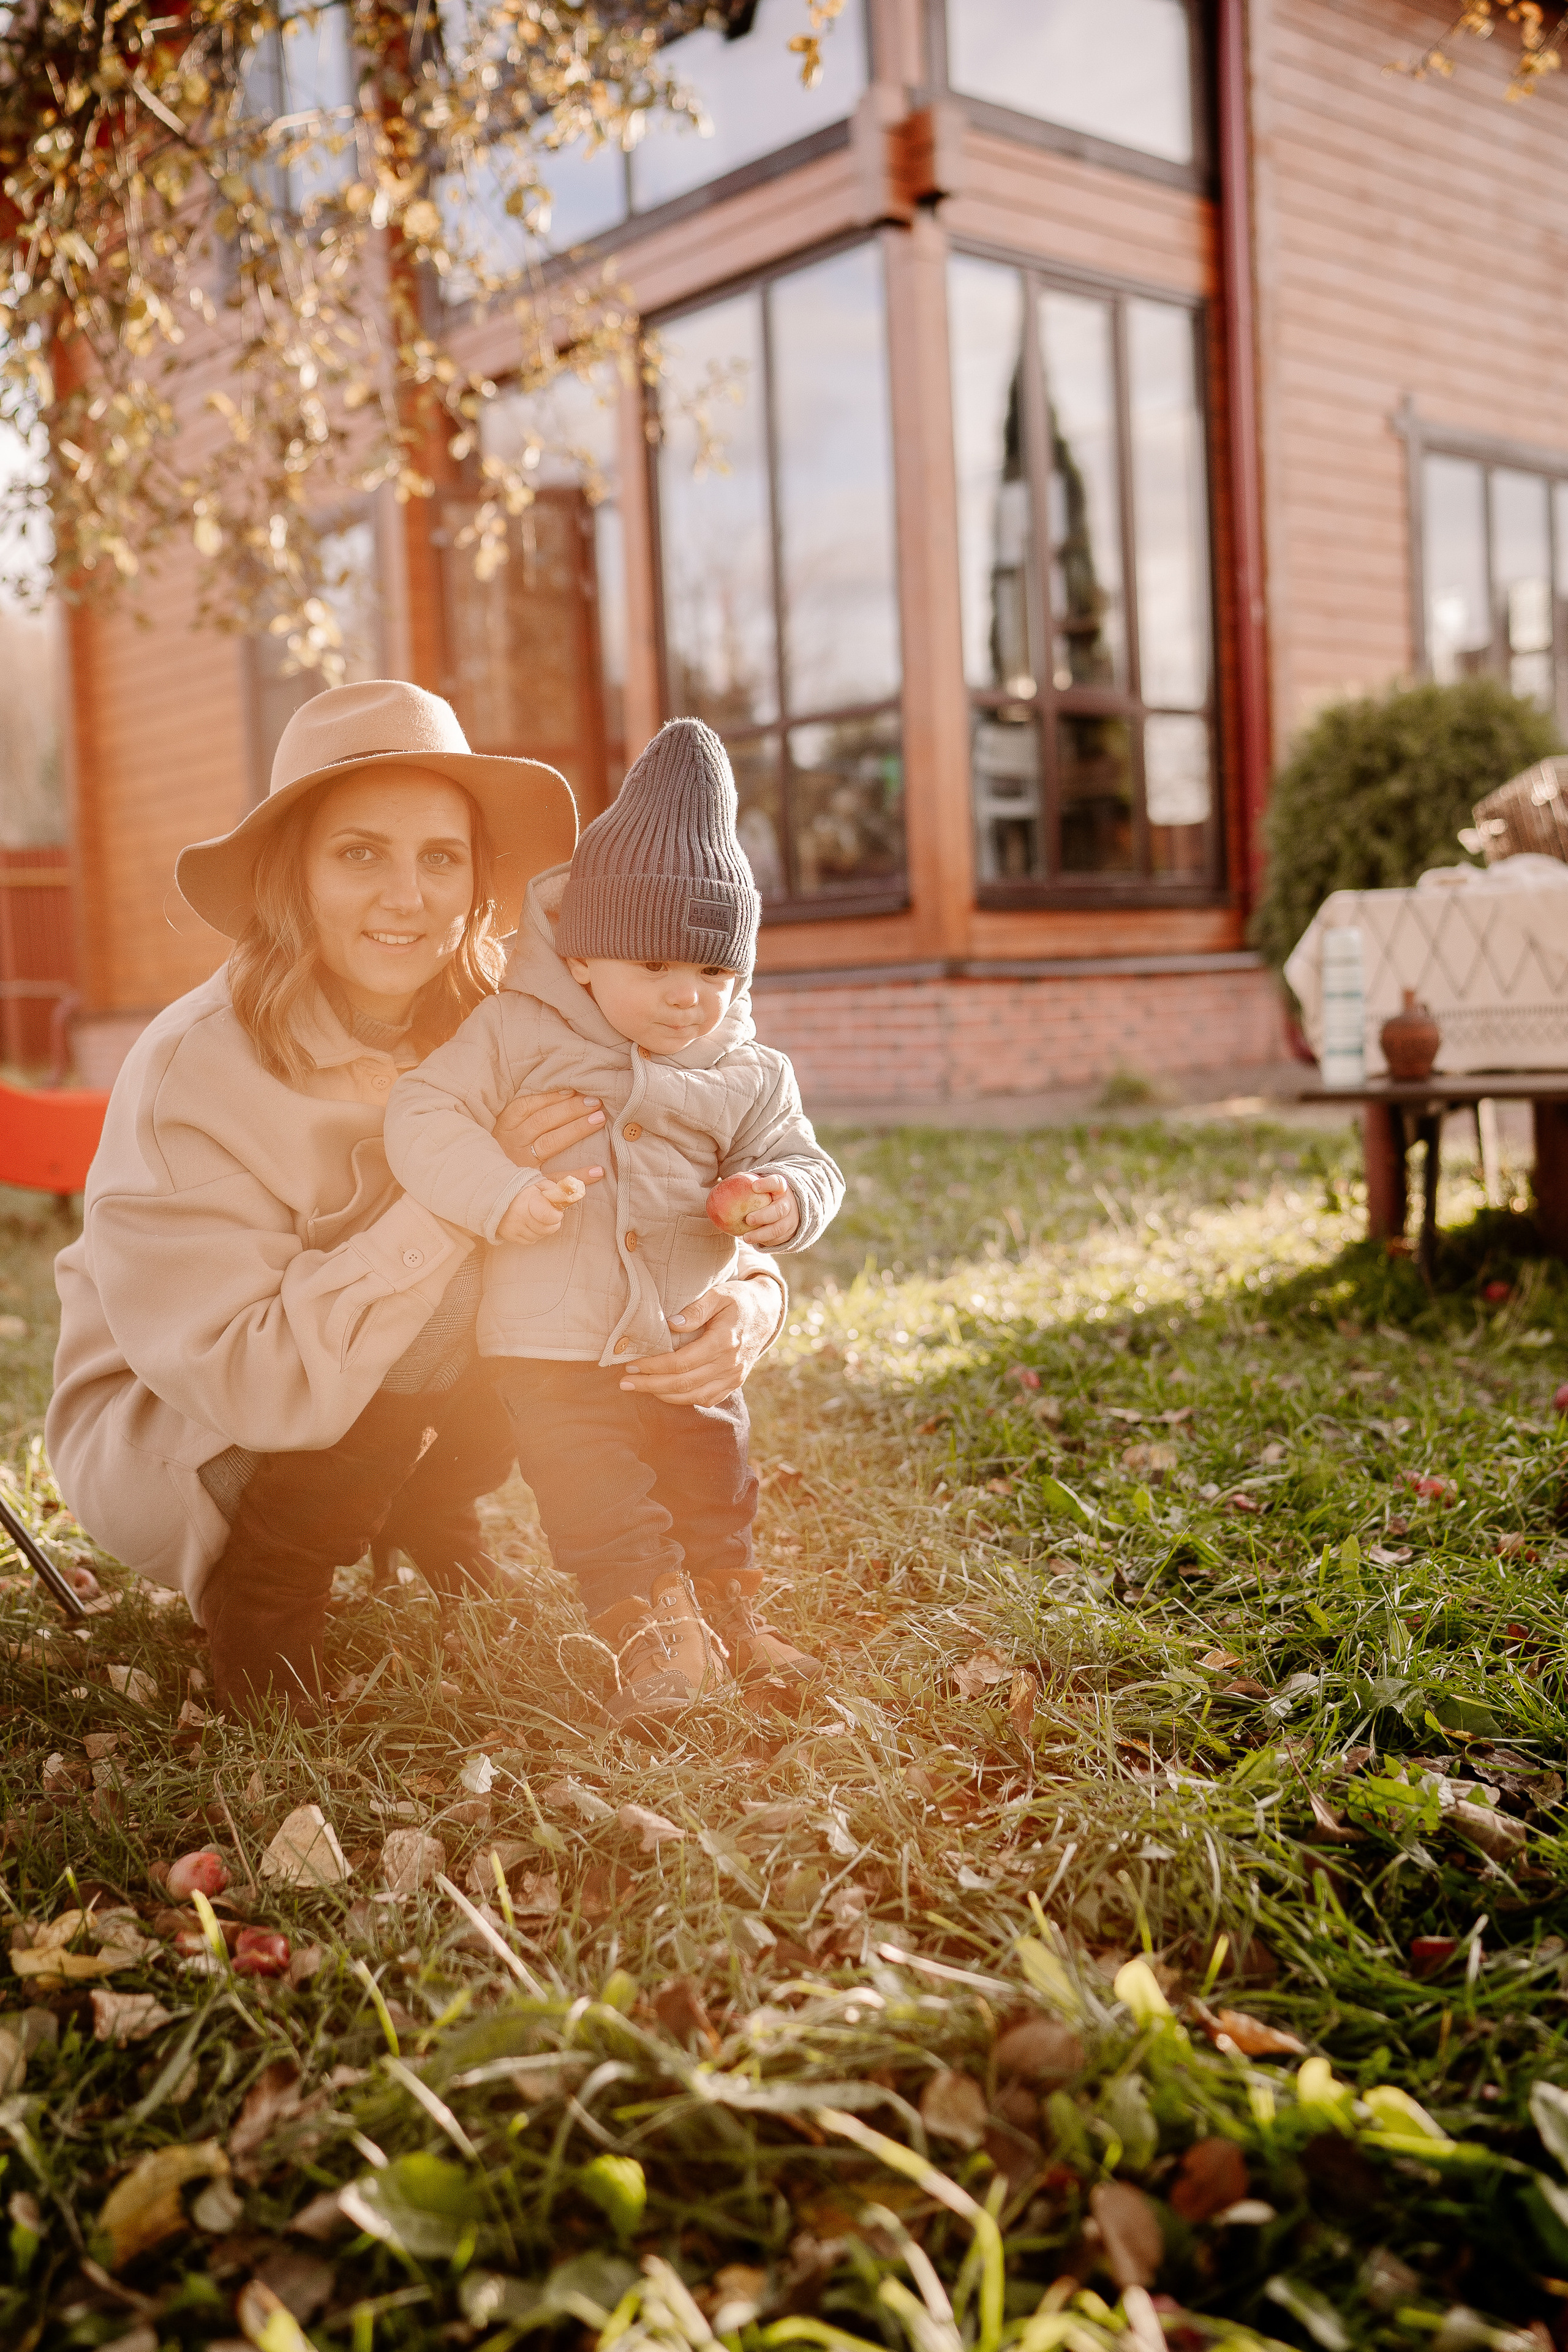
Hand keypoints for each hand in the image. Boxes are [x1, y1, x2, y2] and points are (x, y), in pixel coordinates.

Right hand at [495, 1088, 606, 1185]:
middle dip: (571, 1109)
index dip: (552, 1098)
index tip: (575, 1091)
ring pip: (550, 1143)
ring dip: (576, 1130)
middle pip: (543, 1121)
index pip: (528, 1107)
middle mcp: (513, 1143)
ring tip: (599, 1120)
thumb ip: (529, 1114)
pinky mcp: (531, 1186)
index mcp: (505, 1126)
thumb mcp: (508, 1130)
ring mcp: (522, 1165)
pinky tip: (598, 1170)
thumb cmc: (505, 1150)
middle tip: (595, 1103)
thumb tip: (566, 1094)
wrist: (486, 1186)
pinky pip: (557, 1180)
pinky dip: (578, 1176)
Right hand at [498, 1174, 583, 1243]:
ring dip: (543, 1228)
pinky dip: (534, 1233)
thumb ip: (555, 1189)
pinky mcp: (510, 1236)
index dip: (556, 1216)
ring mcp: (514, 1228)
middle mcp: (519, 1216)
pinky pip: (530, 1240)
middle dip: (553, 1222)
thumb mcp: (539, 1183)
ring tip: (538, 1216)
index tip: (556, 1212)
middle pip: (547, 1229)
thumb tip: (575, 1190)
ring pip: (539, 1236)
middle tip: (550, 1214)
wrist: (495, 1195)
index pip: (548, 1216)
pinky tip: (531, 1223)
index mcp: (528, 1200)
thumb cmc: (522, 1188)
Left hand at [618, 1275, 784, 1406]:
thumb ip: (697, 1309)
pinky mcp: (735, 1382)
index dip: (654, 1367)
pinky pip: (708, 1399)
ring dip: (664, 1395)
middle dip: (651, 1385)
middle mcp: (730, 1364)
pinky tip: (666, 1393)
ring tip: (641, 1389)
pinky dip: (685, 1400)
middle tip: (625, 1383)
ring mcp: (734, 1376)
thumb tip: (672, 1325)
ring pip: (695, 1396)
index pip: (682, 1362)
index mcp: (724, 1342)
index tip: (632, 1365)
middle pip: (684, 1383)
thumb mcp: (720, 1294)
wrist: (768, 1314)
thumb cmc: (739, 1300)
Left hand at [737, 1172, 798, 1247]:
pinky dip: (763, 1241)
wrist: (787, 1209)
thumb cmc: (766, 1195)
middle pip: (779, 1210)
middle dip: (764, 1215)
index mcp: (780, 1188)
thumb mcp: (759, 1187)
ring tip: (746, 1237)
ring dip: (761, 1234)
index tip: (754, 1186)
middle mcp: (787, 1204)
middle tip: (748, 1219)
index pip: (776, 1183)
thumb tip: (723, 1184)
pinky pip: (776, 1239)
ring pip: (778, 1229)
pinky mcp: (787, 1233)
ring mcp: (789, 1220)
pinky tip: (751, 1240)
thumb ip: (745, 1183)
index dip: (767, 1184)